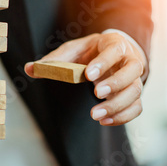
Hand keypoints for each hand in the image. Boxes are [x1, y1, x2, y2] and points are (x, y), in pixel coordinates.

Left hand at [25, 32, 144, 125]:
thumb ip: (54, 60)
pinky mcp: (135, 93)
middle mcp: (130, 59)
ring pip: (136, 90)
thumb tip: (29, 69)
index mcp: (114, 44)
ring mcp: (136, 77)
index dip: (104, 62)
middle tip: (96, 93)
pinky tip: (104, 121)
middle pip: (133, 70)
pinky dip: (123, 116)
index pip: (114, 50)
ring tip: (95, 115)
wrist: (115, 53)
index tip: (89, 75)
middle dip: (116, 83)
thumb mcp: (73, 50)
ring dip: (117, 104)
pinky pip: (137, 107)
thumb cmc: (92, 52)